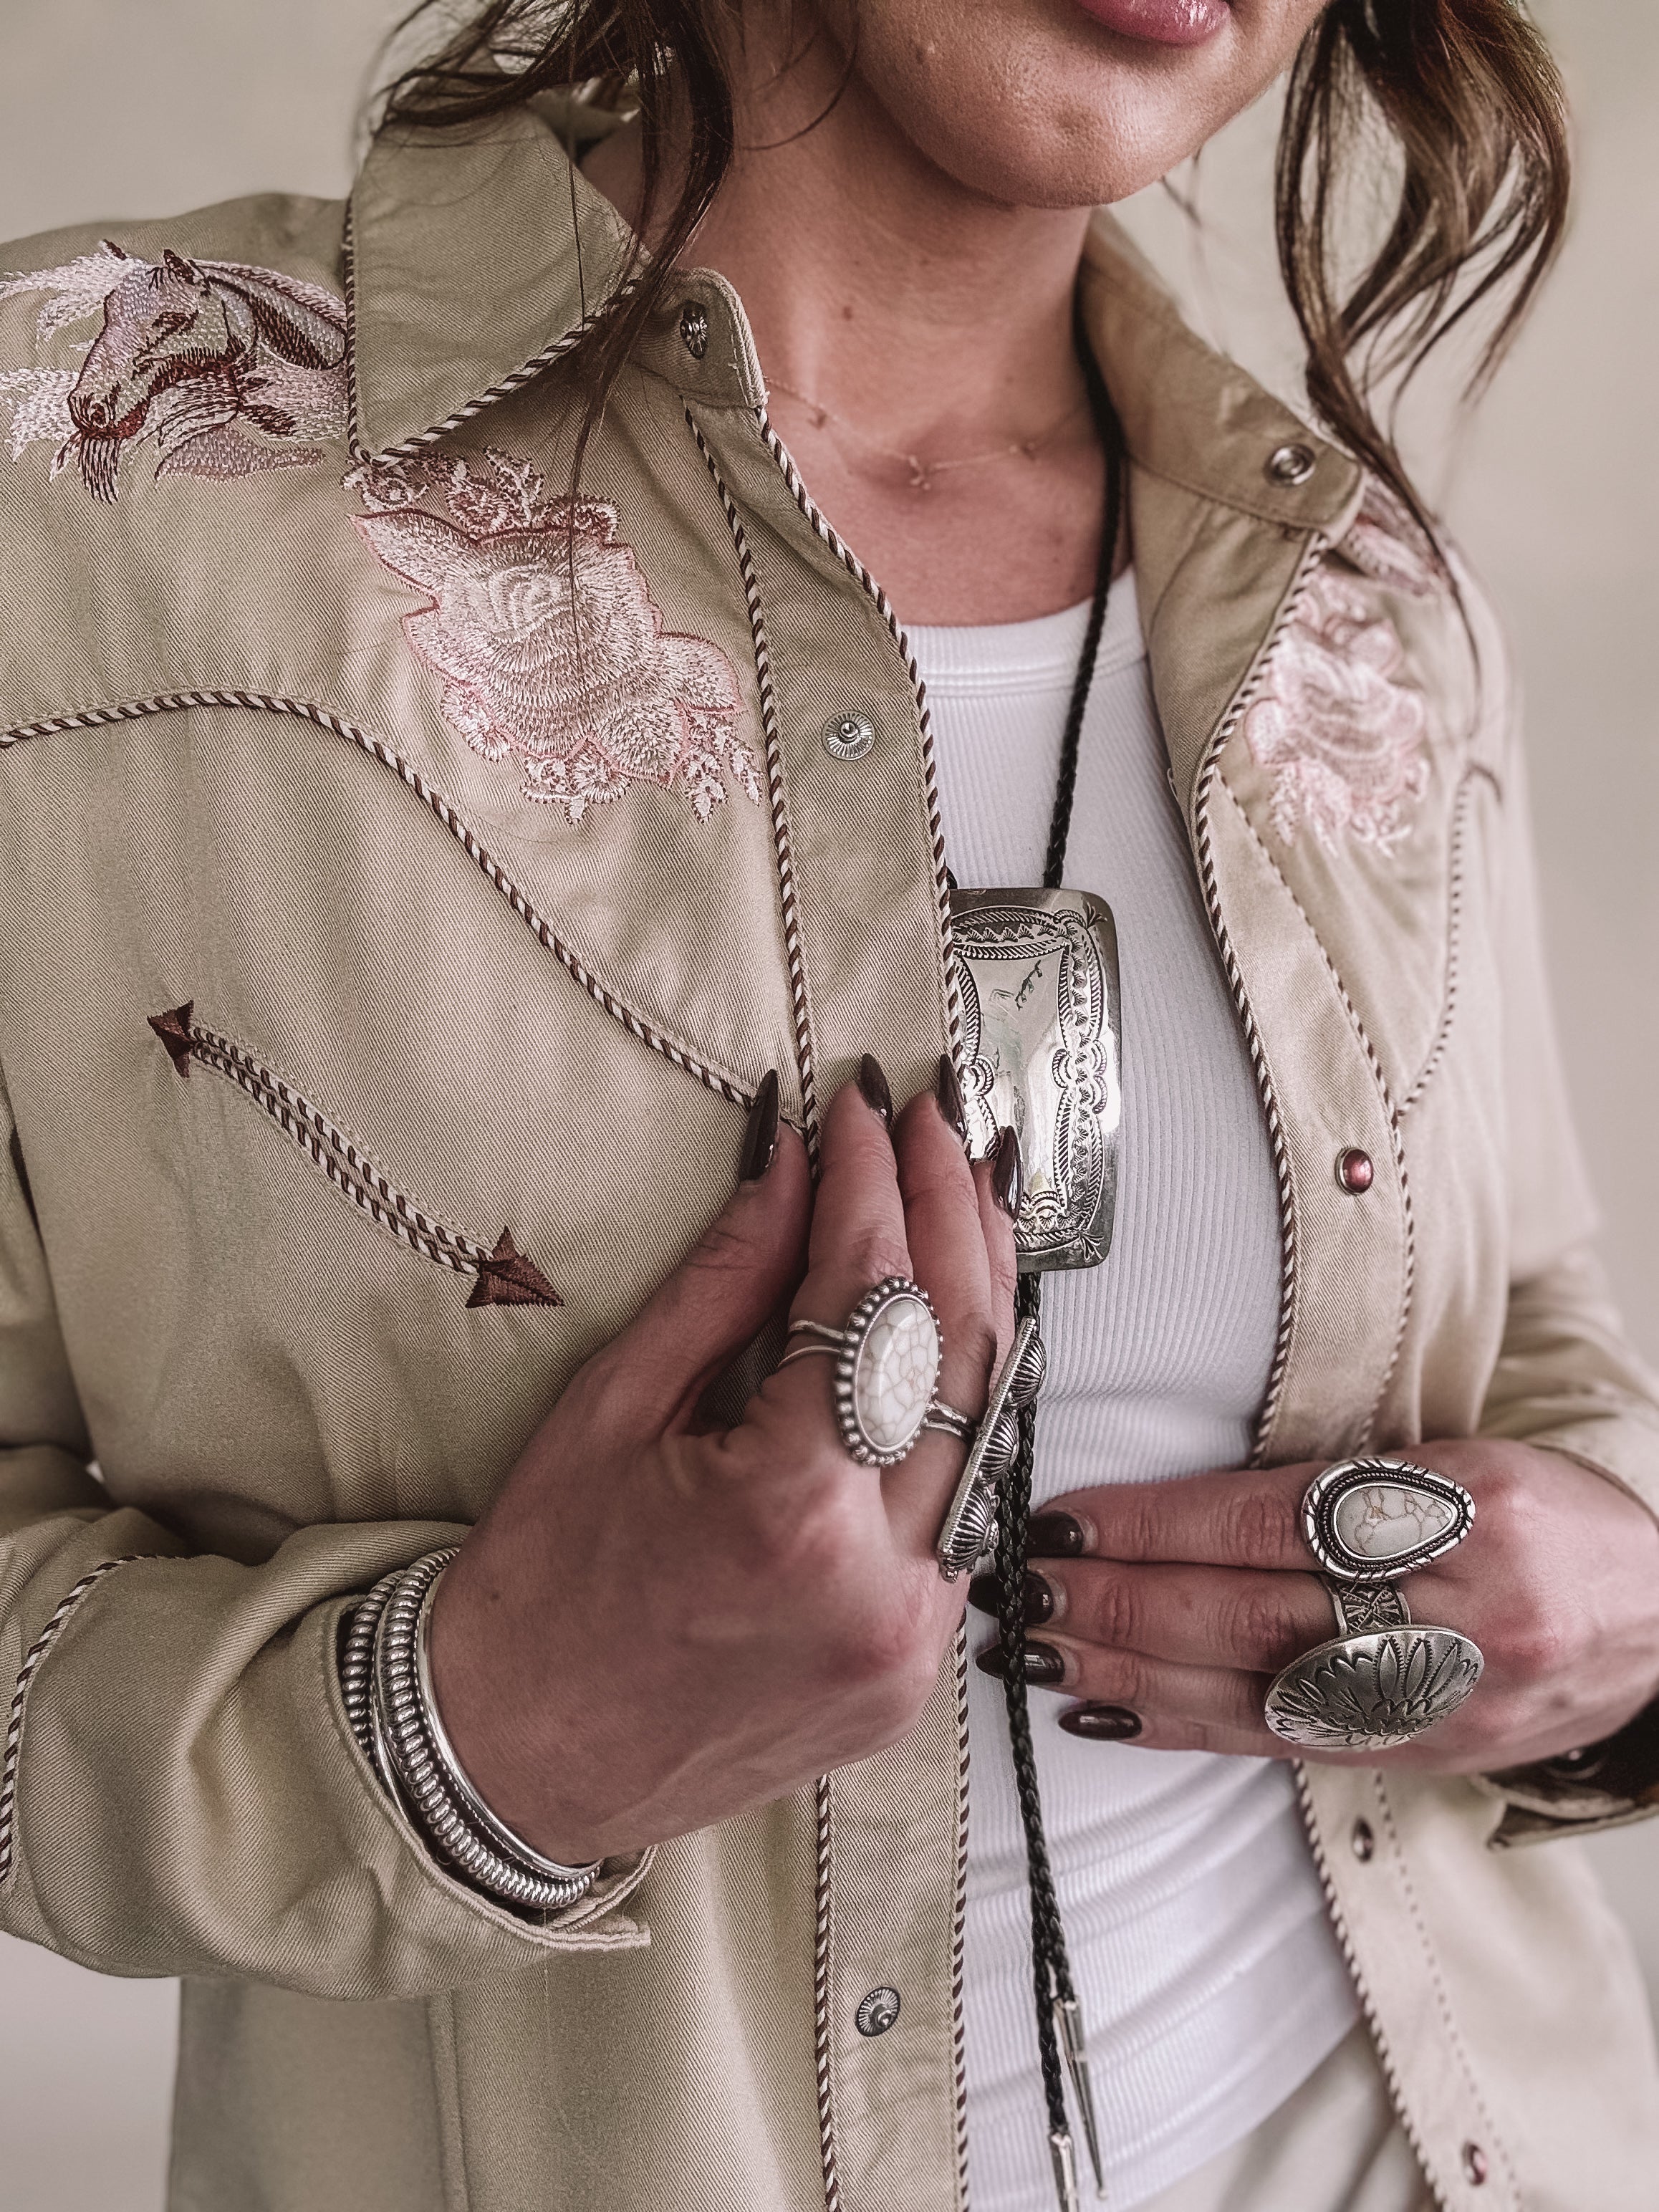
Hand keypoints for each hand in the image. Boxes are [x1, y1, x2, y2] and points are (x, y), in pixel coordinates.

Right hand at [430, 1069, 1016, 1864]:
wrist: (512, 1765)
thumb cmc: (536, 1591)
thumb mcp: (610, 1412)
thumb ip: (725, 1285)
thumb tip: (794, 1169)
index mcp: (788, 1513)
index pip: (869, 1303)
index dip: (870, 1186)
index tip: (858, 1107)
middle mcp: (877, 1583)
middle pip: (965, 1355)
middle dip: (954, 1216)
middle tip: (933, 1125)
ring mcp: (911, 1639)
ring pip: (991, 1429)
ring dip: (981, 1301)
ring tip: (961, 1196)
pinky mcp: (915, 1671)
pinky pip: (965, 1507)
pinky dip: (963, 1405)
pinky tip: (950, 1328)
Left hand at [974, 1439, 1658, 1769]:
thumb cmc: (1548, 1514)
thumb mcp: (1459, 1460)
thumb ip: (1333, 1484)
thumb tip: (1173, 1505)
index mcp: (1462, 1510)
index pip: (1270, 1518)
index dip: (1154, 1524)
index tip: (1063, 1520)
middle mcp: (1454, 1611)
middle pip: (1249, 1612)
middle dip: (1118, 1604)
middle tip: (1022, 1592)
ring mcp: (1439, 1697)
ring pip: (1254, 1689)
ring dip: (1127, 1674)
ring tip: (1036, 1653)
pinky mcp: (1422, 1756)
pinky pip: (1284, 1743)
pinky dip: (1185, 1729)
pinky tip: (1109, 1717)